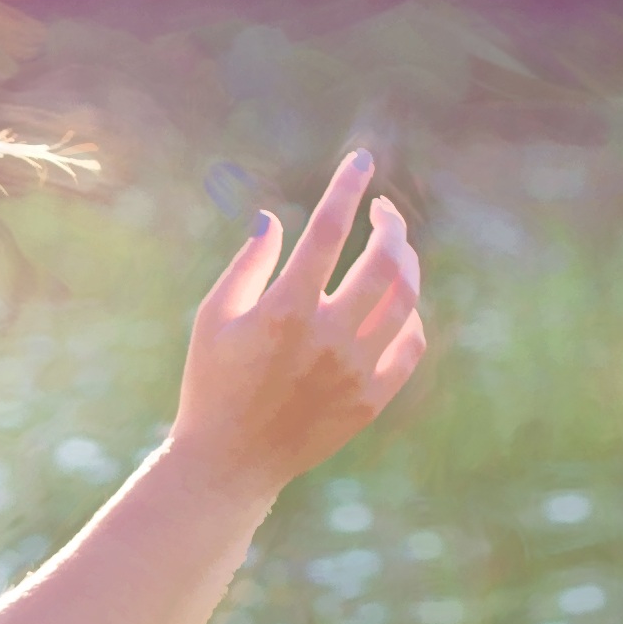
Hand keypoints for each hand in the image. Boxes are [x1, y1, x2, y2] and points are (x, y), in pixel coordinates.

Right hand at [170, 147, 426, 502]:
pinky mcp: (370, 399)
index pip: (329, 229)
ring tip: (394, 250)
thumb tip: (274, 219)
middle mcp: (328, 337)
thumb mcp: (214, 317)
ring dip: (407, 263)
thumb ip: (247, 264)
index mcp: (285, 310)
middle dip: (391, 224)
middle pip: (385, 261)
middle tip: (383, 210)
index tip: (361, 160)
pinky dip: (409, 315)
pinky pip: (409, 344)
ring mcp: (355, 370)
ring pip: (406, 299)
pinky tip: (395, 303)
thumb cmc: (212, 383)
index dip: (348, 187)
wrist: (229, 463)